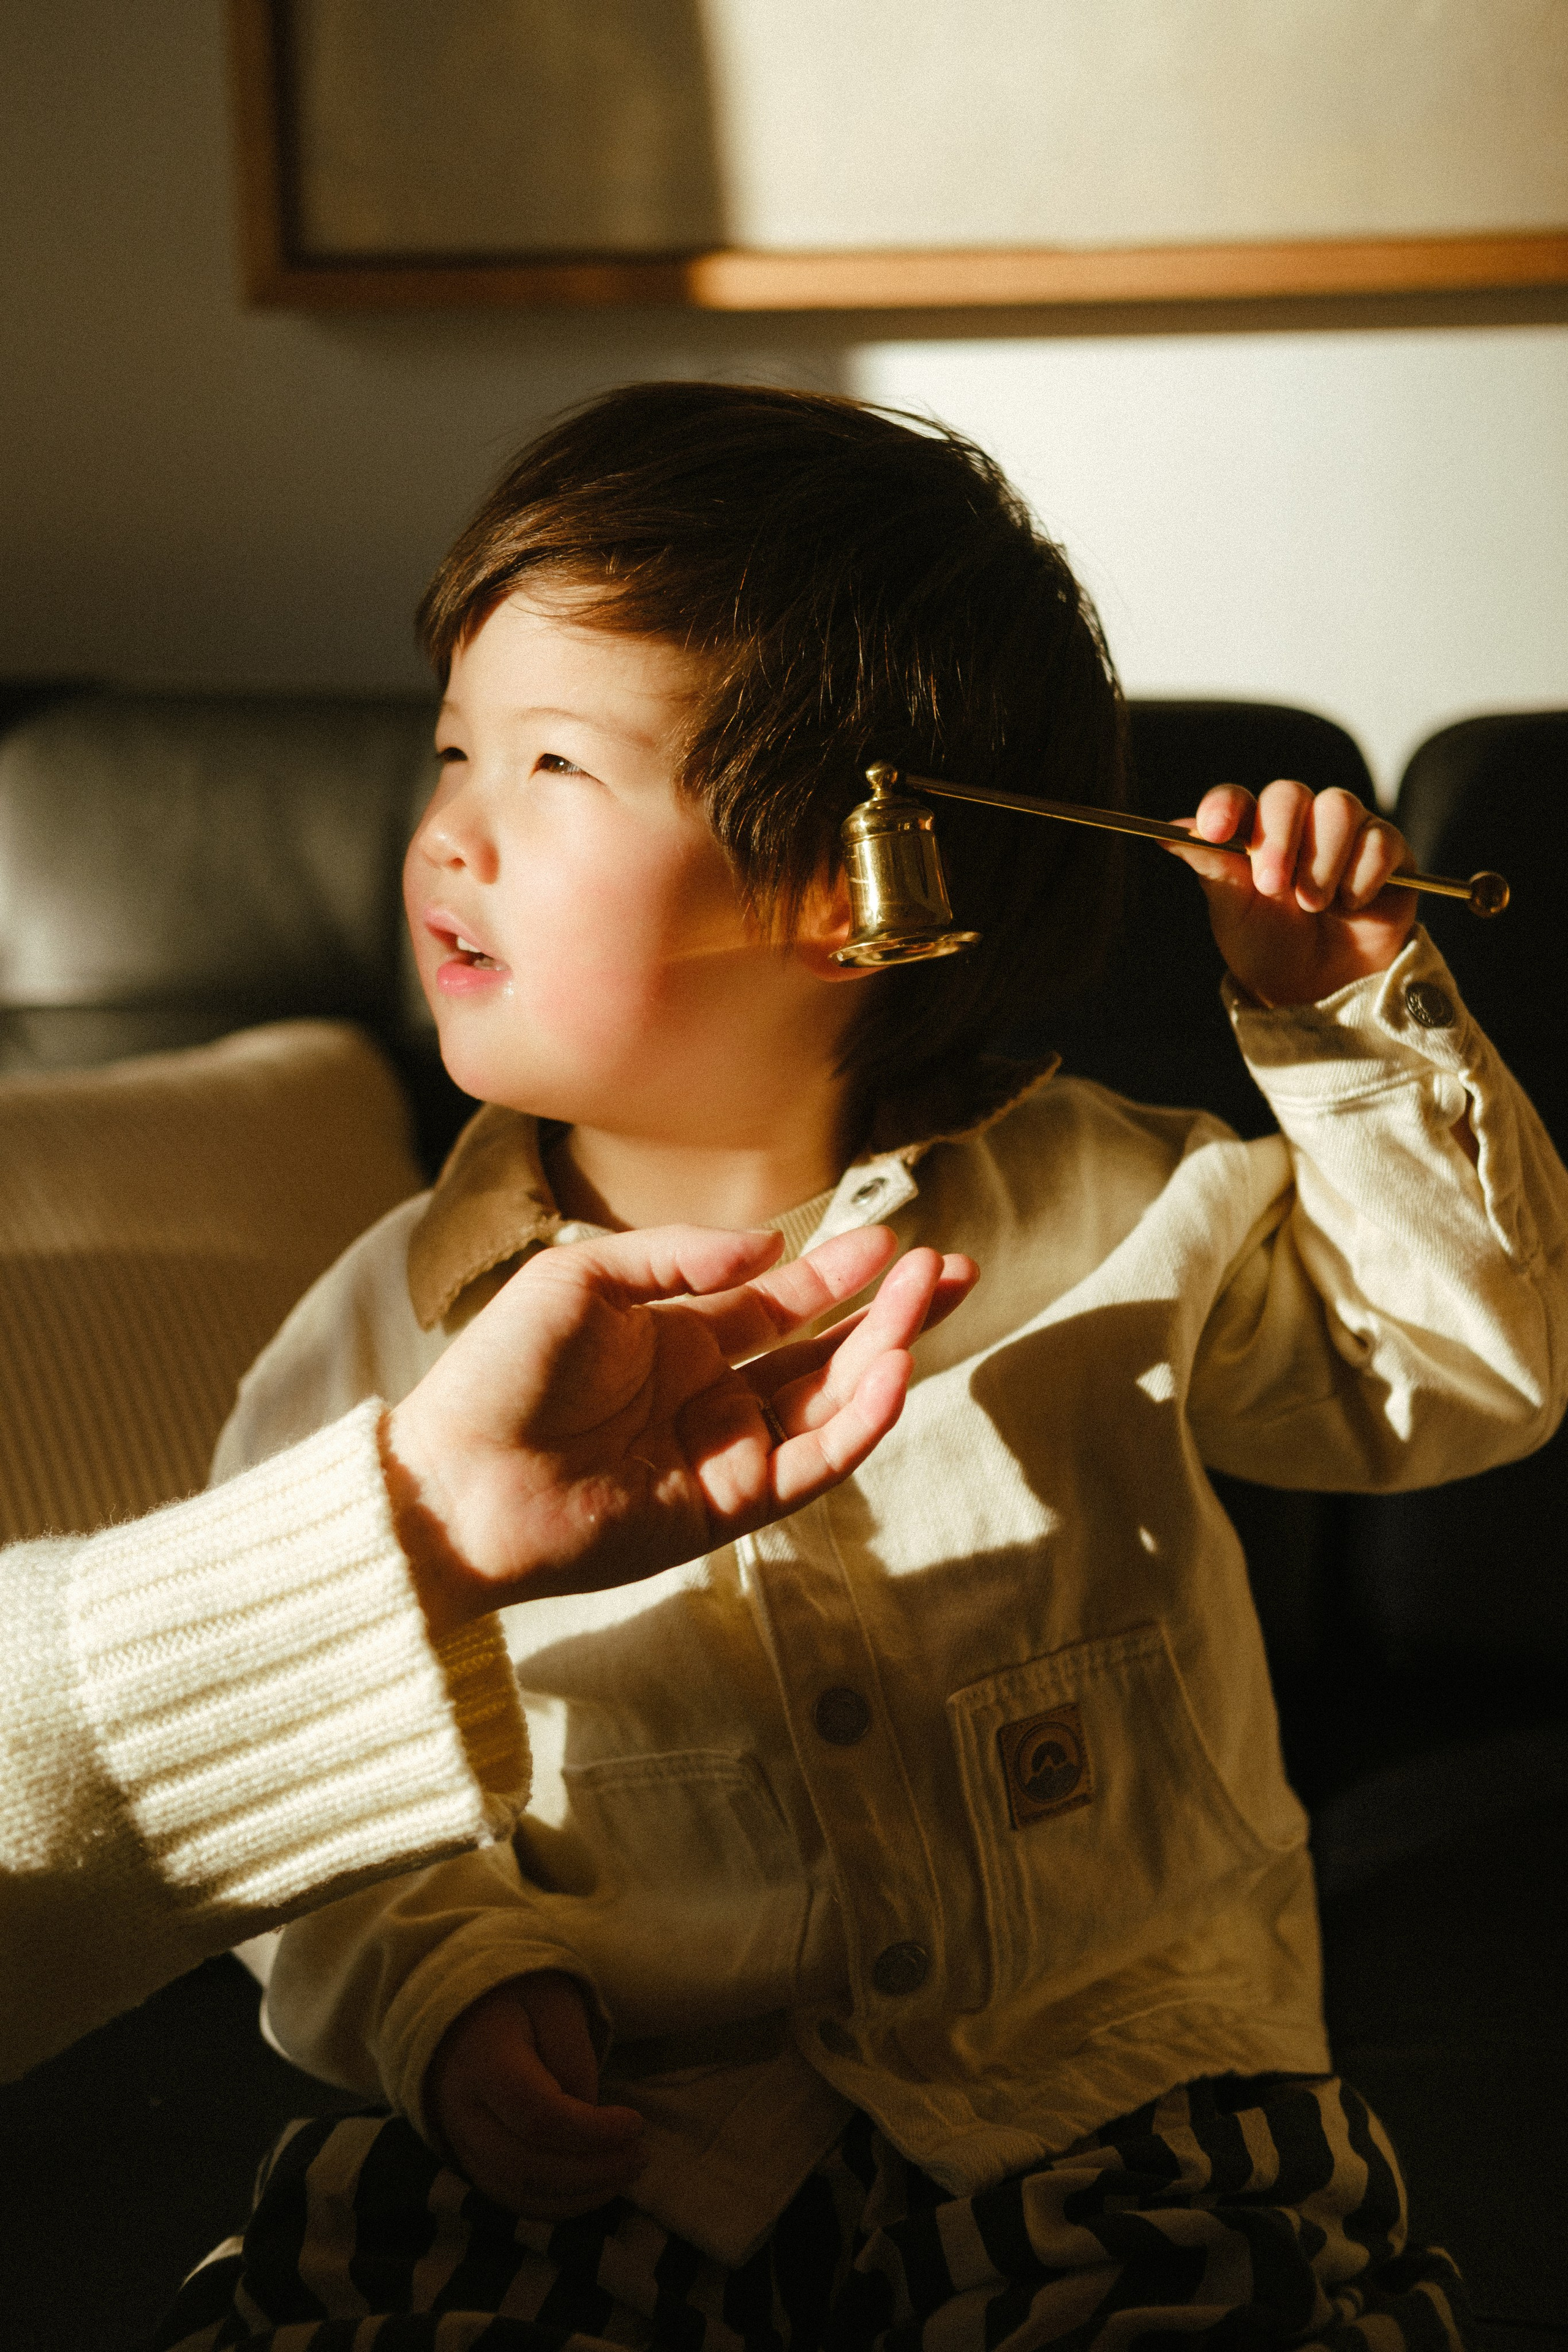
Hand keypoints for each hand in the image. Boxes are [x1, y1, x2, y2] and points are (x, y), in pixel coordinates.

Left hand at [385, 1223, 976, 1639]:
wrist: (455, 1480)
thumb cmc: (499, 1373)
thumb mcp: (581, 1280)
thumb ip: (677, 1256)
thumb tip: (771, 1246)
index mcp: (677, 1338)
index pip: (782, 1303)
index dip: (839, 1272)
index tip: (894, 1239)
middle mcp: (712, 1395)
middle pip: (826, 1350)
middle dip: (890, 1310)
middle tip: (950, 1269)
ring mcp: (725, 1452)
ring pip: (830, 1401)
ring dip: (885, 1353)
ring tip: (928, 1301)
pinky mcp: (727, 1506)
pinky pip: (811, 1463)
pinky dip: (857, 1422)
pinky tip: (892, 1374)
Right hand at [426, 1971, 641, 2217]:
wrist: (461, 2009)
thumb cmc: (518, 1998)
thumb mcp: (556, 2002)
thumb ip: (574, 2057)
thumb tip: (589, 2117)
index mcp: (484, 2060)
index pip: (538, 2115)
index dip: (592, 2131)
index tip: (635, 2123)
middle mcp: (462, 2110)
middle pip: (525, 2166)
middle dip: (592, 2172)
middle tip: (640, 2155)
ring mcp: (459, 2140)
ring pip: (516, 2193)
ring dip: (578, 2195)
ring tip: (625, 2171)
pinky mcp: (467, 2159)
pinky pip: (508, 2199)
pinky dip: (555, 2205)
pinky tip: (594, 2188)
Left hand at [1167, 779, 1417, 1007]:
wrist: (1318, 988)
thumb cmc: (1268, 945)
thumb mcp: (1232, 910)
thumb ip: (1209, 865)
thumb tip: (1164, 831)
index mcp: (1252, 831)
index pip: (1237, 798)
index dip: (1225, 806)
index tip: (1215, 830)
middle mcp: (1299, 821)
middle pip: (1289, 794)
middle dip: (1279, 838)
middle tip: (1272, 886)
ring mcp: (1345, 832)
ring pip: (1339, 806)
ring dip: (1323, 859)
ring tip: (1314, 905)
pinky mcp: (1388, 851)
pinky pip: (1381, 838)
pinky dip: (1363, 873)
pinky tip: (1352, 904)